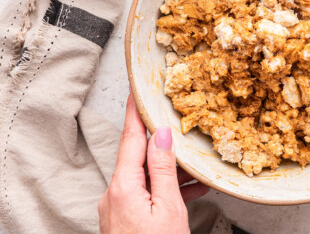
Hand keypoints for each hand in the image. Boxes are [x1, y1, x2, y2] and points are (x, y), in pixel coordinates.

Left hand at [98, 93, 208, 233]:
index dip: (135, 113)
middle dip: (160, 140)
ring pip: (146, 176)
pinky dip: (166, 188)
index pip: (130, 138)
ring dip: (169, 168)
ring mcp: (119, 207)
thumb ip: (163, 169)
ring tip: (194, 163)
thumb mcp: (168, 208)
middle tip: (176, 123)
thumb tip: (161, 136)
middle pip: (139, 156)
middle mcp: (115, 193)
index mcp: (123, 186)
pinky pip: (147, 193)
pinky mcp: (126, 219)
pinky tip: (189, 189)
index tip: (137, 91)